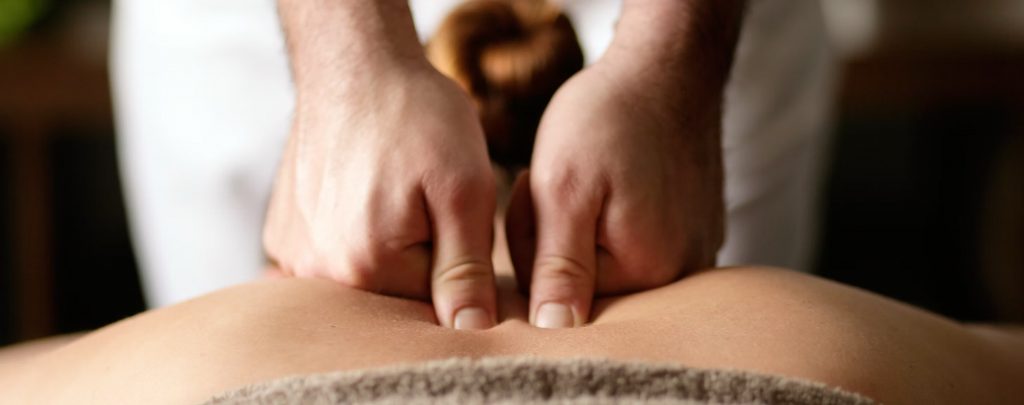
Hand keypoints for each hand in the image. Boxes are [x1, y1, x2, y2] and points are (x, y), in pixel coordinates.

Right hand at [263, 59, 497, 329]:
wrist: (354, 66)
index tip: (458, 226)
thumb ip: (465, 270)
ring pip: (361, 280)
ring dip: (383, 253)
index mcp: (369, 267)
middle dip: (421, 264)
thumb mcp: (463, 189)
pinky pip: (327, 261)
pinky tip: (360, 203)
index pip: (431, 309)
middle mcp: (319, 271)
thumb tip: (471, 332)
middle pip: (390, 299)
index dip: (460, 273)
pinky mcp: (282, 236)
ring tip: (389, 196)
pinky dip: (349, 243)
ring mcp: (292, 254)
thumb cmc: (417, 119)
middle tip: (422, 201)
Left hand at [506, 0, 739, 327]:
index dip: (534, 241)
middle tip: (562, 180)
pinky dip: (619, 215)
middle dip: (559, 236)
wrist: (668, 68)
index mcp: (645, 269)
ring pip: (610, 260)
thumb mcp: (563, 188)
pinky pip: (641, 242)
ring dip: (587, 224)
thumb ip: (557, 267)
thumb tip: (554, 332)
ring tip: (597, 176)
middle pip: (589, 283)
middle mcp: (681, 272)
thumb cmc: (608, 120)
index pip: (560, 292)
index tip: (540, 192)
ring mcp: (695, 251)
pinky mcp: (698, 230)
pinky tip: (623, 180)